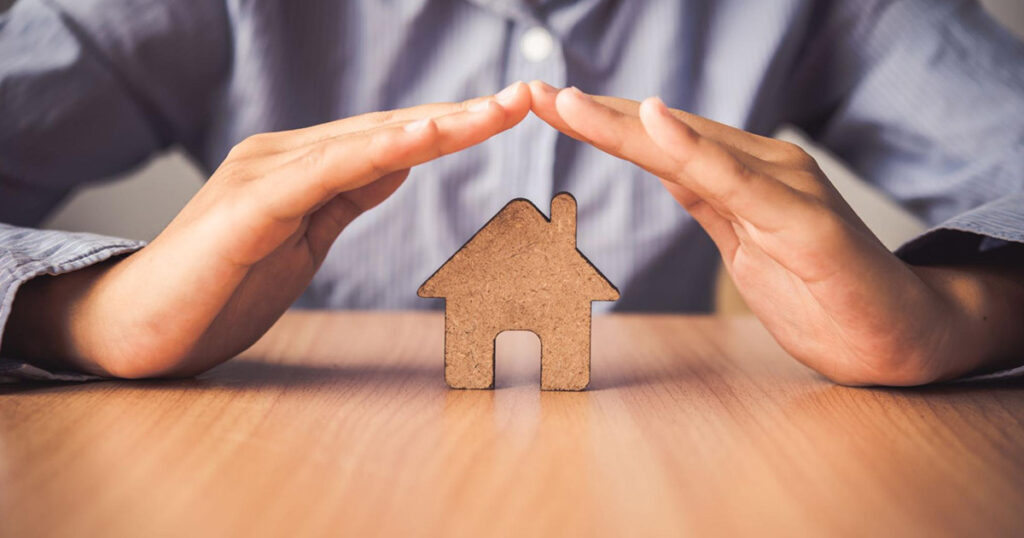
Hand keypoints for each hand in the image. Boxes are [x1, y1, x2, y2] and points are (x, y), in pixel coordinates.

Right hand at [4, 82, 532, 377]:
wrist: (136, 329)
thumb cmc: (220, 285)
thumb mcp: (304, 237)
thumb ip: (347, 195)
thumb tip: (401, 161)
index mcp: (301, 165)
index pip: (390, 139)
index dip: (451, 126)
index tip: (509, 114)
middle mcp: (284, 156)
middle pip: (387, 130)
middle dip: (460, 116)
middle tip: (525, 98)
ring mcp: (263, 177)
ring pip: (362, 143)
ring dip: (433, 126)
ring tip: (492, 111)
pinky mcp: (247, 210)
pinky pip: (320, 176)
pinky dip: (371, 154)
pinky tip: (418, 139)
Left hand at [529, 81, 1023, 384]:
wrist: (899, 334)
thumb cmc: (824, 292)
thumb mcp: (747, 243)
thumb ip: (711, 200)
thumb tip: (665, 167)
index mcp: (744, 173)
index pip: (658, 142)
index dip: (601, 123)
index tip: (544, 107)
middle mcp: (763, 165)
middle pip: (662, 134)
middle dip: (593, 114)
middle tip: (532, 94)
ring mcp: (784, 186)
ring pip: (689, 146)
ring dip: (622, 123)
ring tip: (567, 102)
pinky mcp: (803, 219)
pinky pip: (736, 181)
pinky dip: (693, 150)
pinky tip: (654, 122)